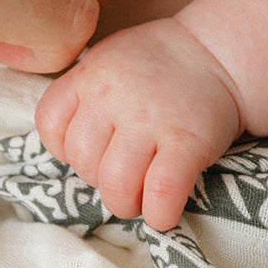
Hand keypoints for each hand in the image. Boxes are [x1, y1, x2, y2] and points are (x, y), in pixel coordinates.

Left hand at [35, 17, 243, 230]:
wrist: (218, 53)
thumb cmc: (157, 65)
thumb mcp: (107, 61)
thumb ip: (81, 95)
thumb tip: (66, 147)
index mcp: (89, 76)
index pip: (49, 124)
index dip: (64, 147)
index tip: (91, 150)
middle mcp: (113, 96)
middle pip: (82, 162)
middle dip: (99, 180)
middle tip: (124, 175)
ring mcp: (151, 120)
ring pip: (116, 185)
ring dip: (126, 204)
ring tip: (141, 198)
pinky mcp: (188, 142)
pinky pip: (161, 192)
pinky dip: (159, 214)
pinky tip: (164, 212)